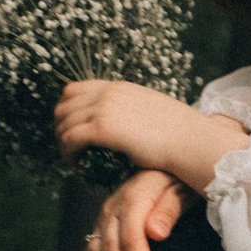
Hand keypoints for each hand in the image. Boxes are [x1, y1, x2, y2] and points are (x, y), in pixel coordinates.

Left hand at [54, 79, 247, 192]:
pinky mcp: (104, 129)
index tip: (72, 128)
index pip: (73, 90)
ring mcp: (105, 109)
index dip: (66, 110)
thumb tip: (121, 124)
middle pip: (63, 105)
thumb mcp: (149, 110)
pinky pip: (71, 139)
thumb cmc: (177, 133)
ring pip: (65, 124)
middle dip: (60, 127)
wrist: (190, 140)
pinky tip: (78, 163)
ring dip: (64, 143)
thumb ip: (129, 111)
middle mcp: (108, 94)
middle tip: (70, 147)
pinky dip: (69, 153)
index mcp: (118, 87)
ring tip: (74, 158)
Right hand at [83, 169, 186, 250]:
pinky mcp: (101, 225)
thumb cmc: (178, 181)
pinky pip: (90, 250)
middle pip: (112, 249)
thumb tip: (155, 233)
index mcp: (132, 198)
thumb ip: (168, 210)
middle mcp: (112, 208)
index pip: (131, 237)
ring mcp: (103, 217)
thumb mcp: (181, 190)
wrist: (165, 167)